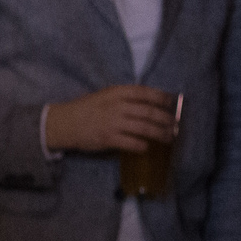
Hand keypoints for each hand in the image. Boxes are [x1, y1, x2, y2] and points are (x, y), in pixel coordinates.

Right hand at [44, 85, 176, 153]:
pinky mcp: (109, 139)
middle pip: (149, 112)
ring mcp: (113, 123)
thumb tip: (149, 103)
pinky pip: (132, 143)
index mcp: (116, 92)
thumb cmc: (86, 109)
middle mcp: (117, 106)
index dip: (160, 97)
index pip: (144, 92)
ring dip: (160, 134)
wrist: (64, 123)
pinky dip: (142, 145)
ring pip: (144, 128)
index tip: (171, 103)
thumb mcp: (104, 96)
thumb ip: (123, 97)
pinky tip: (146, 147)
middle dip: (165, 119)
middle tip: (175, 125)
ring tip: (168, 138)